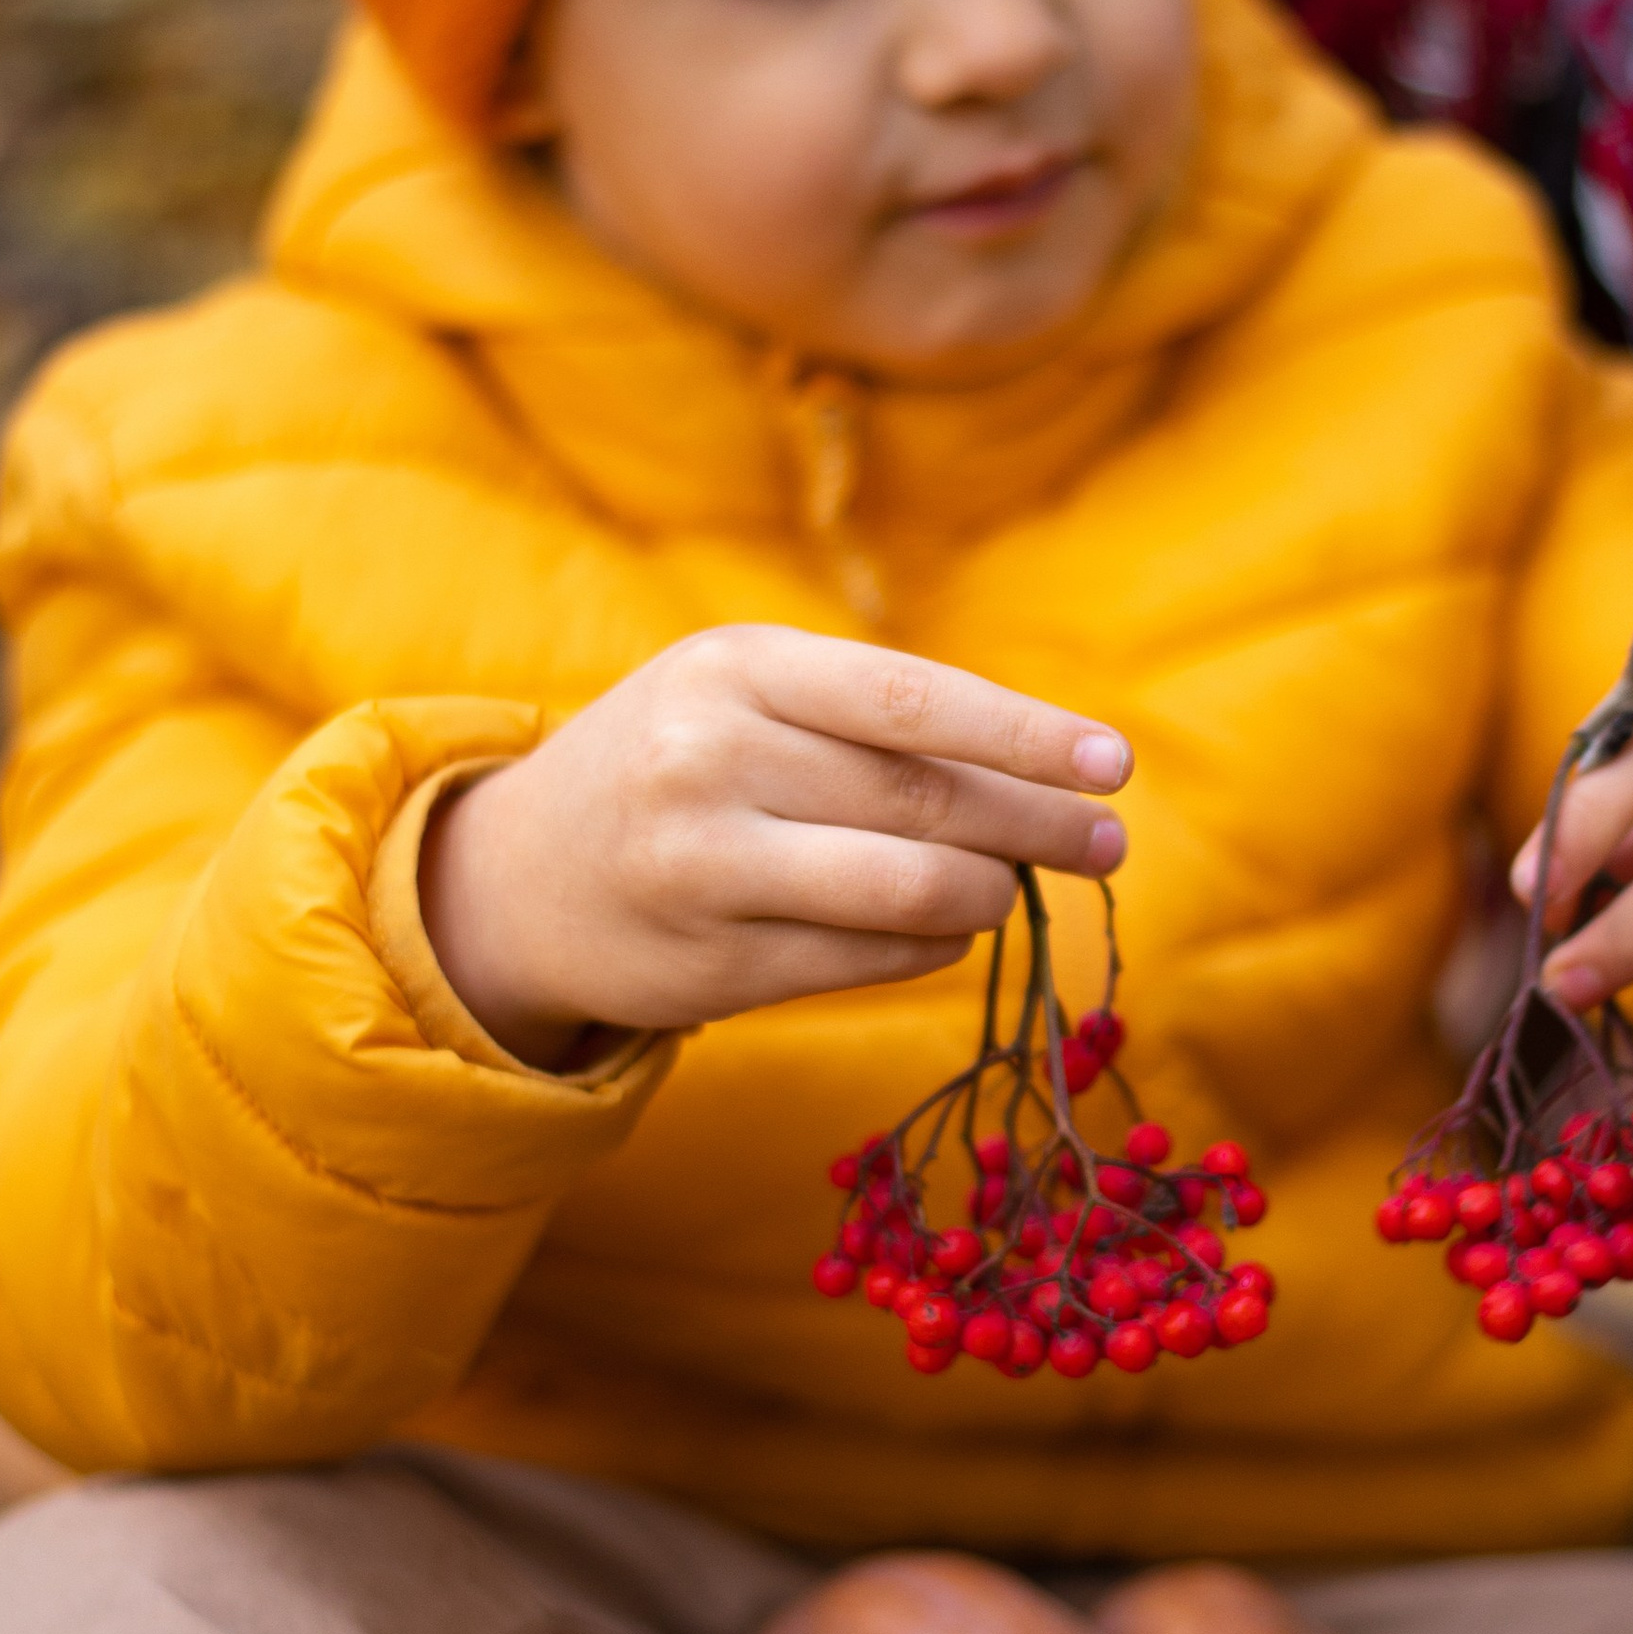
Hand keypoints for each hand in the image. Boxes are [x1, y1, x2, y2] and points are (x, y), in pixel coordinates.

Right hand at [420, 625, 1130, 1064]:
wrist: (518, 877)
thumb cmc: (676, 764)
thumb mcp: (743, 696)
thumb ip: (871, 720)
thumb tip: (1049, 776)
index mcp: (734, 667)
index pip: (913, 701)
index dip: (1026, 735)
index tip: (1114, 763)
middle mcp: (711, 760)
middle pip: (926, 799)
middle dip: (1038, 823)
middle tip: (1107, 842)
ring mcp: (706, 869)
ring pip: (911, 888)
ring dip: (990, 893)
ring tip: (1017, 887)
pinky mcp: (715, 966)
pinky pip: (873, 960)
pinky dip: (935, 946)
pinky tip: (948, 929)